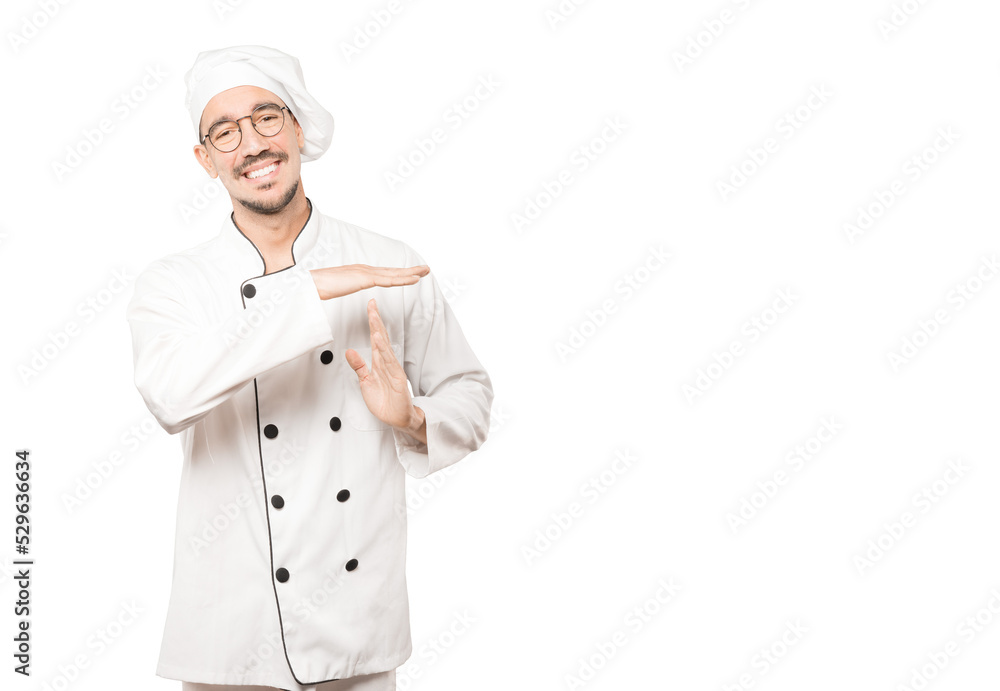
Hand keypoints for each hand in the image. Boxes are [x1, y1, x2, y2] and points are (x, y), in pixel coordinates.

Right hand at [310, 264, 428, 299]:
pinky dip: (403, 279)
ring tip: (425, 272)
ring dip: (411, 273)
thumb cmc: (319, 288)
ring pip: (393, 274)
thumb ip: (341, 288)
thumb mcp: (335, 289)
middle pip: (392, 271)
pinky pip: (388, 280)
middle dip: (410, 270)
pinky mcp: (365, 278)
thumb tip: (339, 291)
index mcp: (359, 273)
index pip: (384, 274)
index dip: (398, 273)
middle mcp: (365, 270)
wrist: (310, 285)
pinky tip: (414, 279)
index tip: (410, 273)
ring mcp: (365, 273)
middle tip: (425, 269)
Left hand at [345, 298, 426, 442]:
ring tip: (374, 316)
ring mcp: (393, 370)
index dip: (371, 323)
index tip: (369, 307)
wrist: (398, 419)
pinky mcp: (397, 378)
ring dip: (379, 331)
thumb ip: (359, 367)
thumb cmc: (385, 402)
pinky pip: (390, 362)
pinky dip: (384, 350)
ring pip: (384, 346)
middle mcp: (386, 363)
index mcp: (379, 363)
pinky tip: (379, 340)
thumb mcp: (366, 383)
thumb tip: (349, 351)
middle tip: (372, 304)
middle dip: (375, 320)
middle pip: (380, 337)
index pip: (375, 338)